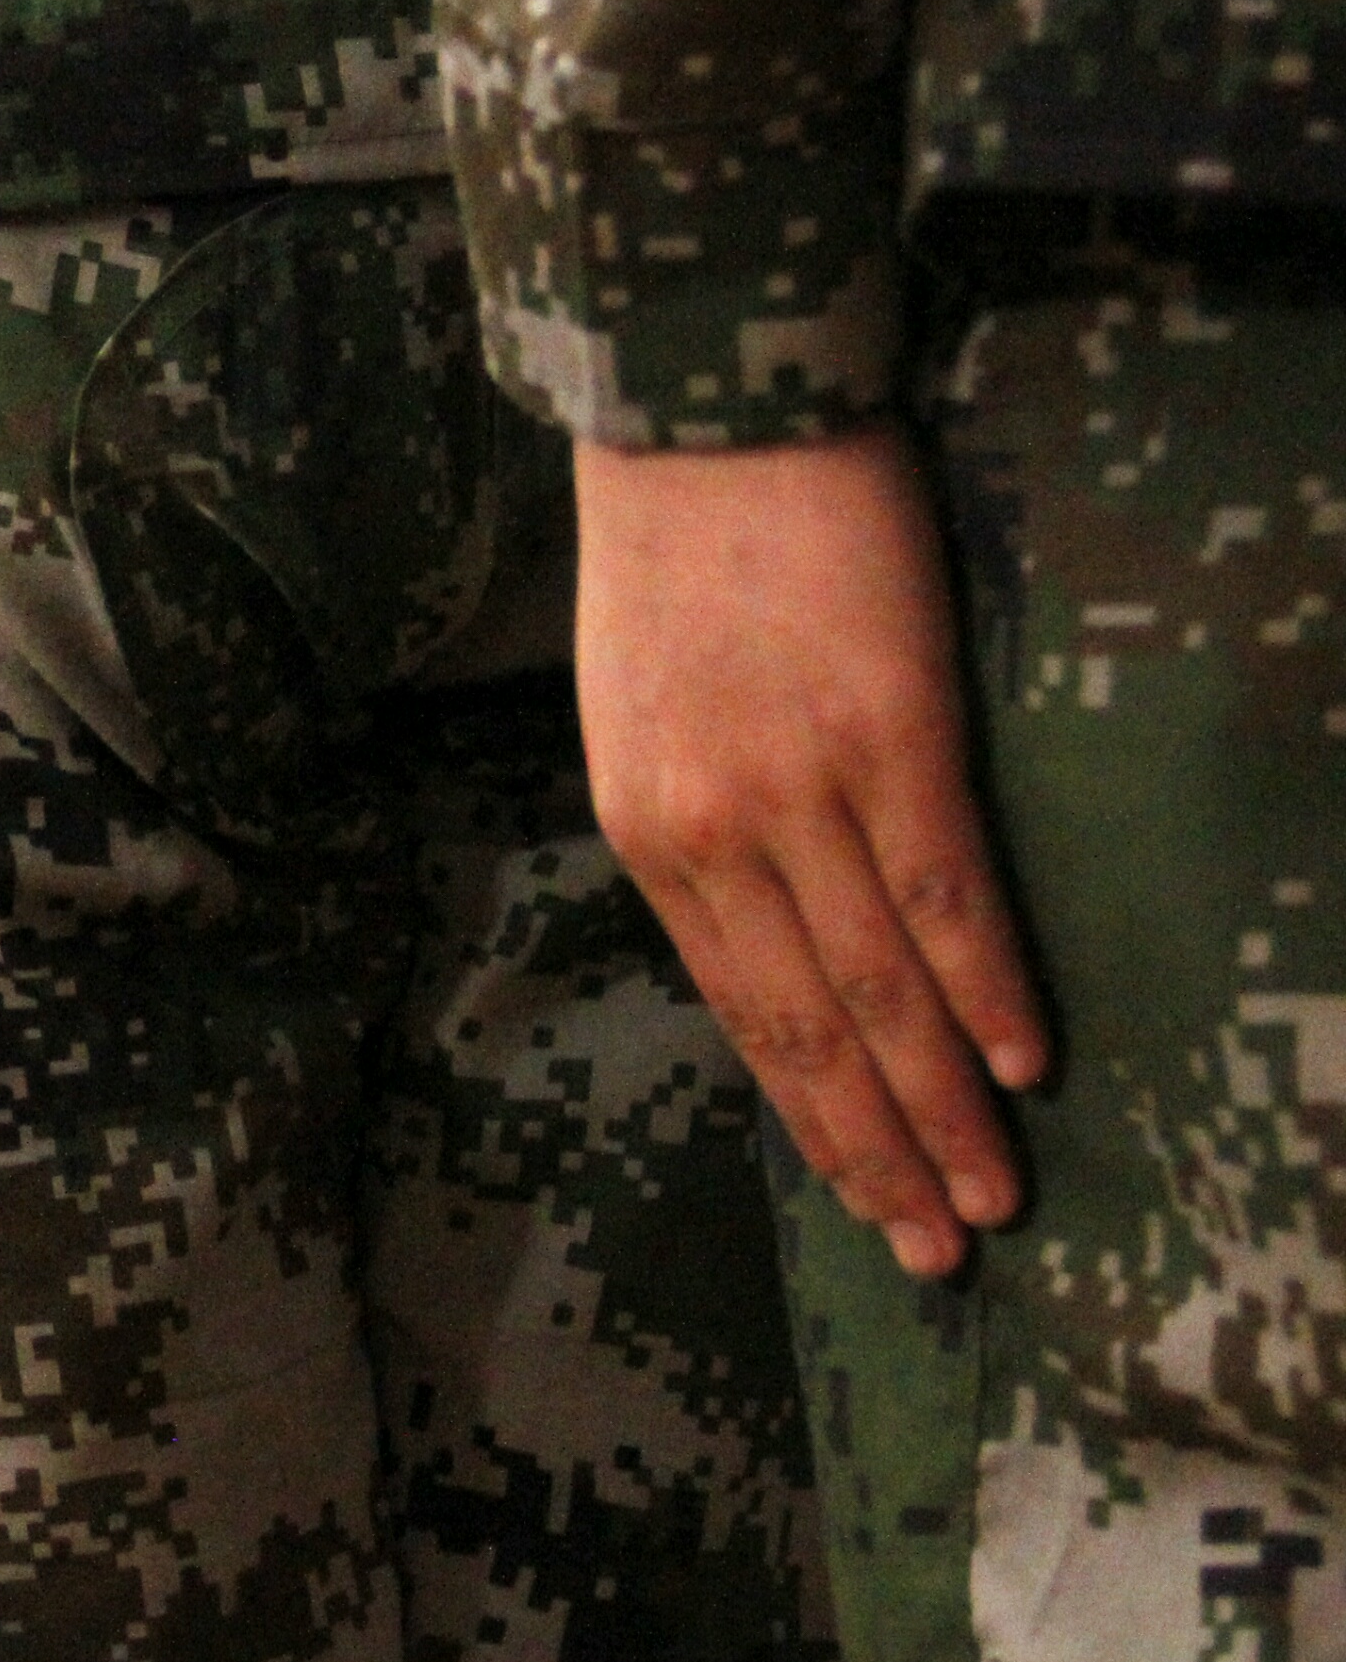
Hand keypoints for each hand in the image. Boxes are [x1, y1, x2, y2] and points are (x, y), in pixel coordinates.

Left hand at [572, 428, 1049, 1278]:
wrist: (703, 410)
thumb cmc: (674, 550)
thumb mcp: (639, 710)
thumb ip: (702, 822)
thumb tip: (769, 918)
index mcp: (646, 830)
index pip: (739, 1011)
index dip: (810, 1117)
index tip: (865, 1202)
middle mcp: (708, 832)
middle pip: (807, 1028)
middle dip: (877, 1150)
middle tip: (941, 1252)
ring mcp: (796, 789)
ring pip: (877, 984)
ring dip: (942, 1103)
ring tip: (995, 1195)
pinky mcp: (886, 733)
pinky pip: (940, 888)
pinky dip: (982, 984)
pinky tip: (1022, 1059)